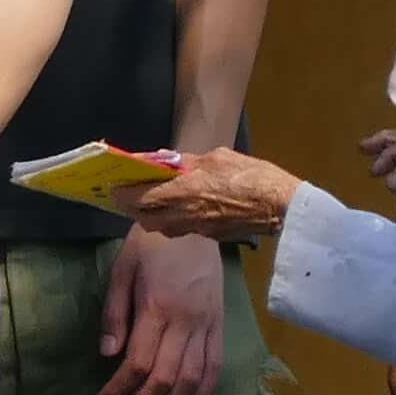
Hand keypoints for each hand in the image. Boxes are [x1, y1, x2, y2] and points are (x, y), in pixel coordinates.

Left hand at [96, 230, 229, 394]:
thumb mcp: (122, 269)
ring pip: (192, 378)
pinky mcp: (220, 325)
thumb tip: (108, 355)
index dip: (119, 390)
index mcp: (157, 307)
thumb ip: (115, 313)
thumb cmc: (152, 242)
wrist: (196, 219)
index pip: (138, 363)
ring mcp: (207, 325)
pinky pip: (215, 366)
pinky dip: (203, 393)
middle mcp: (186, 322)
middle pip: (164, 378)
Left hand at [123, 151, 303, 240]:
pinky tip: (181, 205)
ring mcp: (195, 229)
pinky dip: (172, 218)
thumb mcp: (217, 157)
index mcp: (183, 192)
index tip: (114, 184)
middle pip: (144, 217)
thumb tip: (166, 161)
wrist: (281, 207)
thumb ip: (187, 162)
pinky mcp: (209, 236)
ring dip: (152, 214)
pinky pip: (180, 228)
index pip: (138, 197)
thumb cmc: (251, 176)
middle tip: (132, 191)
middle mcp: (183, 215)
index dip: (122, 193)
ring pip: (160, 226)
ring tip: (154, 197)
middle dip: (134, 206)